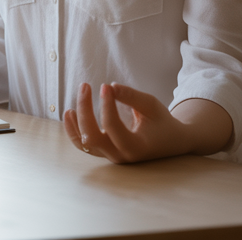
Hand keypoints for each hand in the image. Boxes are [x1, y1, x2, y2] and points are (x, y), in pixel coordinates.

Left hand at [63, 82, 201, 163]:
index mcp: (136, 147)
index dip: (106, 104)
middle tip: (85, 86)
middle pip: (92, 137)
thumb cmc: (162, 122)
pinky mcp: (106, 152)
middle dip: (84, 109)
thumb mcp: (151, 106)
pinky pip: (84, 144)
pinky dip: (74, 131)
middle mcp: (121, 155)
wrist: (171, 142)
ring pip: (84, 143)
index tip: (105, 86)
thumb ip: (131, 96)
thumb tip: (110, 86)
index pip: (112, 126)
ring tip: (70, 104)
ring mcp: (111, 156)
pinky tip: (70, 113)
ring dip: (75, 123)